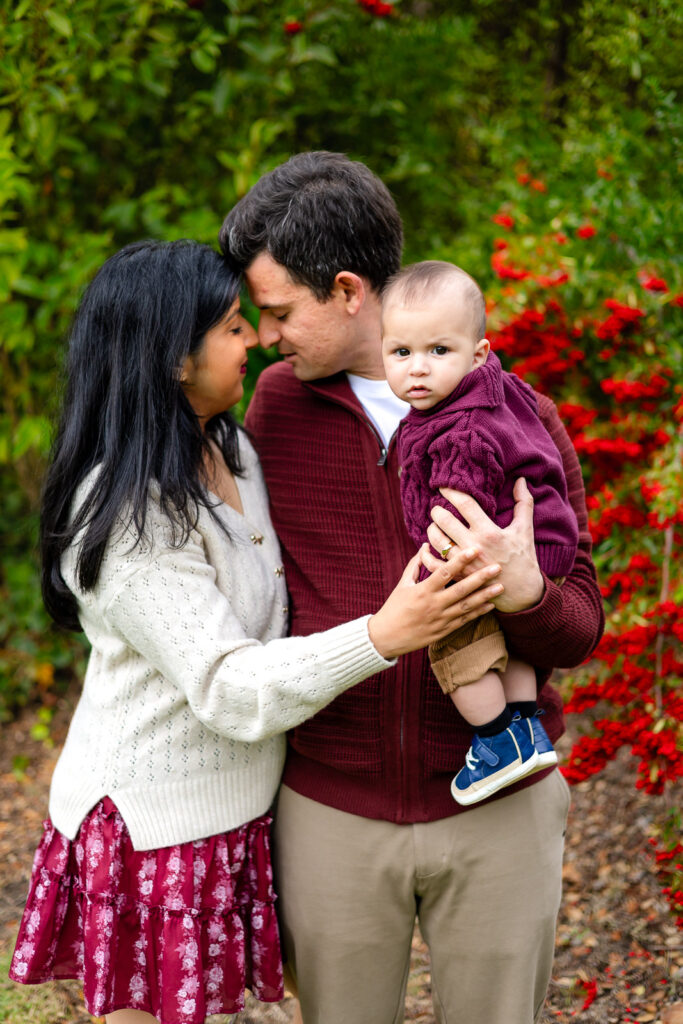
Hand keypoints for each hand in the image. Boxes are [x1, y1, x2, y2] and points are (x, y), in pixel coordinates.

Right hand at [368, 545, 503, 659]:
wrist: (387, 637)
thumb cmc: (394, 607)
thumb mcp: (402, 584)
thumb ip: (415, 564)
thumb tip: (425, 546)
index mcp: (423, 591)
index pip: (445, 572)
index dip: (460, 560)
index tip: (474, 549)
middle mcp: (434, 605)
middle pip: (461, 589)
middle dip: (480, 577)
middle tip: (497, 567)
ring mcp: (440, 619)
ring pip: (467, 606)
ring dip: (485, 596)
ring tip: (501, 586)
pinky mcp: (444, 631)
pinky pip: (465, 620)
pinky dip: (479, 613)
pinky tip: (491, 605)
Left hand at [426, 478, 544, 613]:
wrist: (523, 592)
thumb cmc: (524, 558)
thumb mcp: (525, 529)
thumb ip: (524, 503)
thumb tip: (521, 480)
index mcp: (489, 532)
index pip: (464, 504)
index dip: (451, 492)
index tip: (444, 487)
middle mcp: (473, 546)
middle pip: (445, 520)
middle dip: (436, 510)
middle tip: (436, 508)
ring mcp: (463, 563)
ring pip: (436, 540)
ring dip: (431, 530)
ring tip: (434, 525)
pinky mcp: (457, 576)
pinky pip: (433, 564)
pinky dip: (426, 554)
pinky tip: (428, 547)